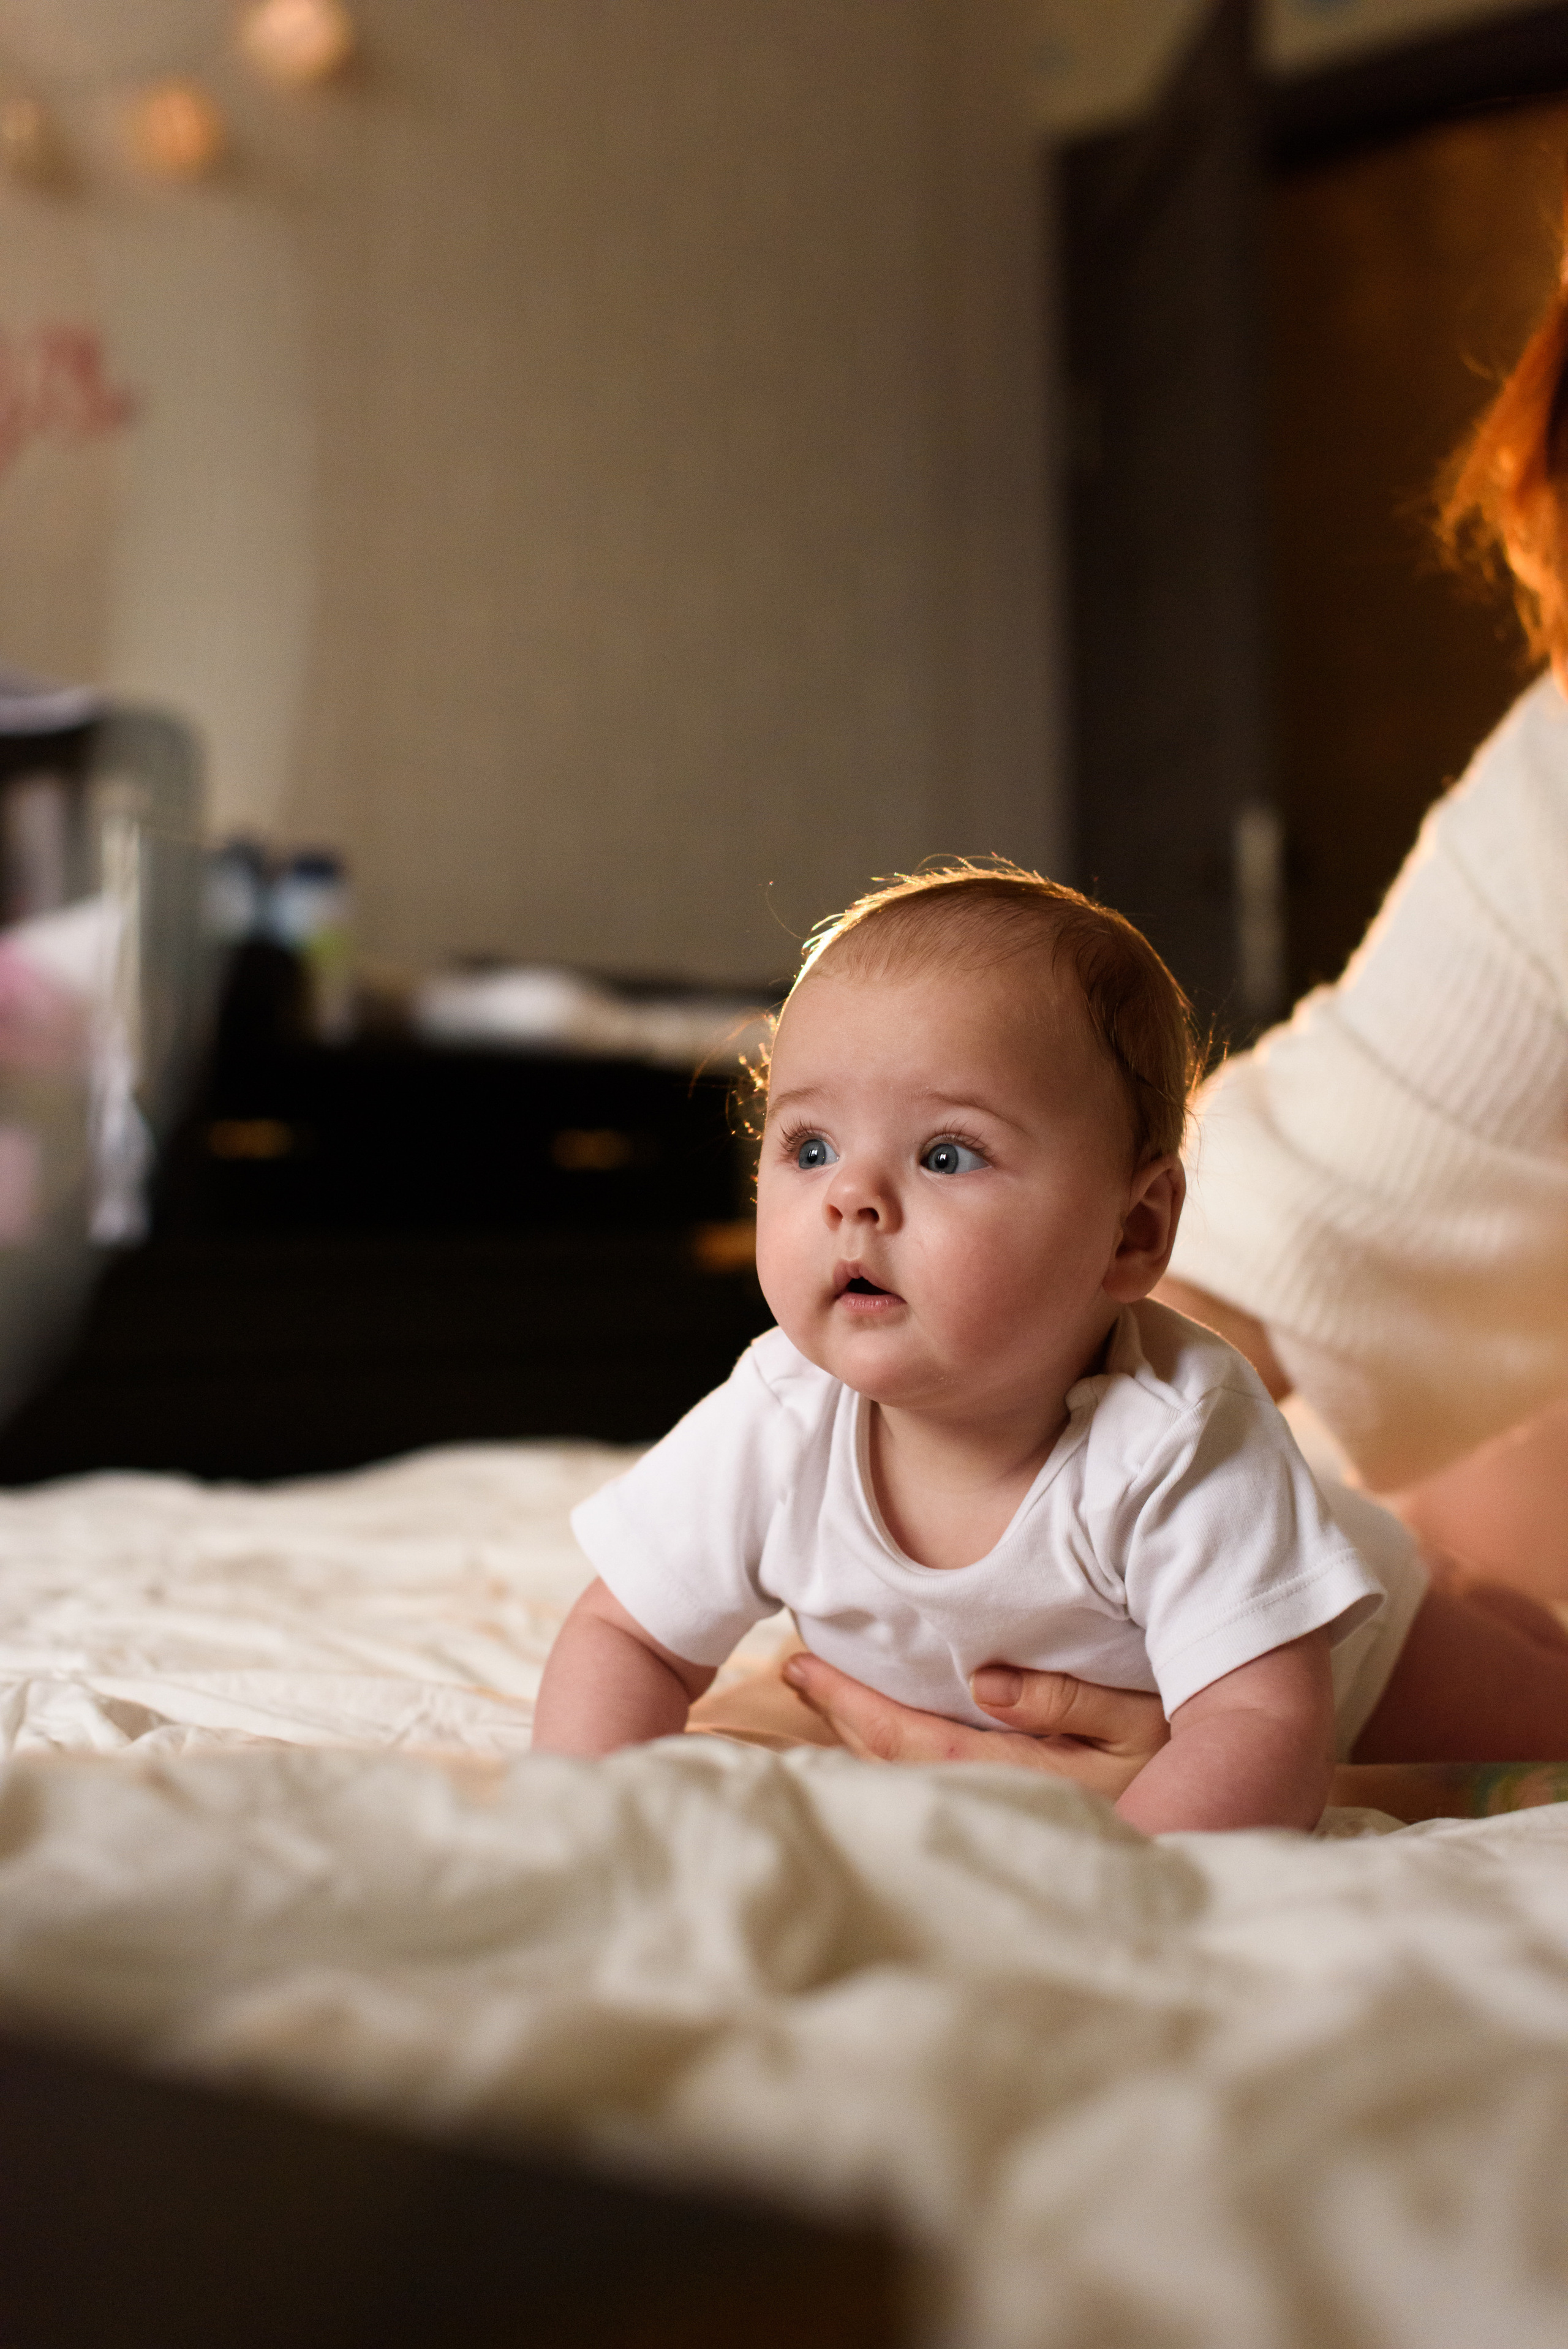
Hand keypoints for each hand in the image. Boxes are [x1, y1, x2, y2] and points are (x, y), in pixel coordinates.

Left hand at [780, 1650, 1168, 1800]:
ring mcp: (1012, 1828)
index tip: (799, 1664)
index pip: (917, 1744)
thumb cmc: (1189, 1759)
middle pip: (897, 1771)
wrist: (1232, 1826)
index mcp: (1029, 1780)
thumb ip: (1063, 1700)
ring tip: (819, 1698)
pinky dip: (891, 1771)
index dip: (853, 1706)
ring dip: (859, 1744)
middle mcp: (1009, 1812)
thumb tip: (985, 1684)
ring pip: (909, 1789)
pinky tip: (871, 1750)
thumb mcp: (1137, 1718)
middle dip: (840, 1720)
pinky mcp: (1017, 1836)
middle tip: (790, 1670)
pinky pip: (934, 1799)